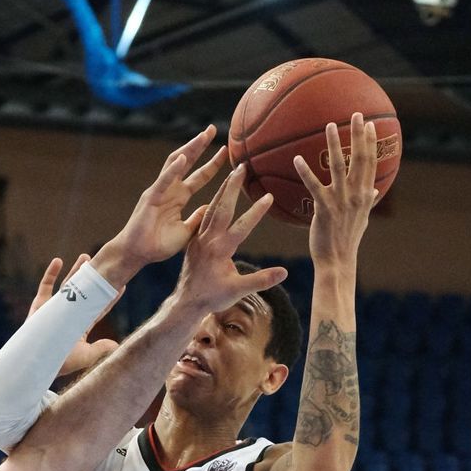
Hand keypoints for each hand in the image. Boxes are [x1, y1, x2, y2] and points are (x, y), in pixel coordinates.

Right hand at [26, 256, 118, 379]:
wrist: (36, 363)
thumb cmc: (61, 363)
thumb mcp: (85, 356)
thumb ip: (100, 349)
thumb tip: (116, 345)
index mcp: (79, 326)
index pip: (97, 309)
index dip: (108, 297)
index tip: (119, 284)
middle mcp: (67, 316)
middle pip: (83, 293)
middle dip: (93, 279)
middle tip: (102, 265)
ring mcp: (53, 309)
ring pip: (67, 286)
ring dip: (76, 271)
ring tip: (86, 257)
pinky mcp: (40, 306)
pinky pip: (45, 286)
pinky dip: (50, 273)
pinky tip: (58, 260)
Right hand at [94, 126, 229, 286]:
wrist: (137, 254)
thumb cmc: (157, 245)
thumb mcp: (185, 231)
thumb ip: (197, 218)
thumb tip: (209, 208)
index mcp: (179, 197)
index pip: (199, 176)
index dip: (212, 164)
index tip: (227, 151)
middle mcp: (170, 189)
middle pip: (188, 162)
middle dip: (200, 145)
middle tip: (212, 128)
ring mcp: (160, 191)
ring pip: (175, 164)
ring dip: (189, 149)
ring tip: (202, 136)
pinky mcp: (150, 198)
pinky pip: (163, 181)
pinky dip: (173, 170)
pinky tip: (184, 158)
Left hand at [172, 165, 286, 317]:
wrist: (186, 302)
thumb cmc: (212, 298)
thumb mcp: (238, 291)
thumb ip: (261, 280)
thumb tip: (285, 272)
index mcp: (220, 250)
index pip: (241, 227)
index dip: (256, 212)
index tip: (269, 196)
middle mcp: (208, 240)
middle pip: (221, 208)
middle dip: (231, 187)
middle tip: (241, 167)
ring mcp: (199, 238)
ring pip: (211, 208)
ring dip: (222, 190)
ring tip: (232, 174)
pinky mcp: (194, 241)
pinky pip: (203, 217)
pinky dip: (212, 204)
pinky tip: (218, 197)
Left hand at [294, 113, 378, 270]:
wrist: (337, 261)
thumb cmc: (347, 241)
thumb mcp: (362, 220)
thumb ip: (367, 202)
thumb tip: (374, 191)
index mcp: (364, 196)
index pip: (370, 164)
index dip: (370, 143)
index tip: (369, 124)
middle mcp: (356, 195)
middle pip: (360, 159)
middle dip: (359, 135)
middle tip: (356, 114)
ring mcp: (341, 201)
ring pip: (339, 166)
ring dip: (335, 144)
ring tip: (330, 126)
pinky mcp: (325, 209)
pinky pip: (314, 186)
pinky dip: (306, 172)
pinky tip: (297, 158)